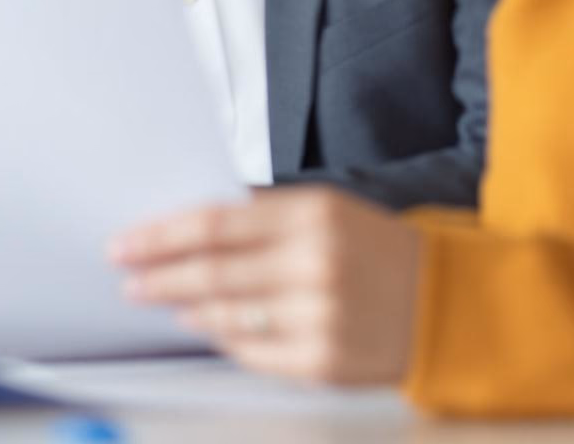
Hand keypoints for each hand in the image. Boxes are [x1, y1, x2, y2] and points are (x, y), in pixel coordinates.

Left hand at [111, 186, 423, 385]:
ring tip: (163, 302)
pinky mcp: (325, 361)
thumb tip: (183, 231)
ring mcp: (321, 317)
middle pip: (211, 272)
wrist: (450, 304)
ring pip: (227, 315)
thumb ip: (261, 218)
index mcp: (312, 216)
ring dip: (186, 309)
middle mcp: (315, 264)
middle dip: (159, 277)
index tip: (123, 244)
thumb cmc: (374, 251)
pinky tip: (208, 328)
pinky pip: (253, 353)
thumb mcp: (326, 211)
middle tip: (128, 280)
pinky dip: (224, 340)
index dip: (159, 236)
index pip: (212, 225)